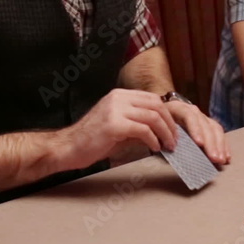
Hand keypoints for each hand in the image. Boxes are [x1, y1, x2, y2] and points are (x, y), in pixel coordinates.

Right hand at [60, 89, 177, 169]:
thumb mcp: (118, 125)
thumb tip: (160, 130)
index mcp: (119, 95)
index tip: (173, 129)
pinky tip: (154, 148)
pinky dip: (153, 140)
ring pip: (153, 116)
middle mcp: (118, 98)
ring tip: (168, 145)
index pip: (152, 98)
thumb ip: (136, 123)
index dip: (166, 113)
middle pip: (156, 105)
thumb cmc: (91, 140)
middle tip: (175, 139)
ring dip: (165, 133)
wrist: (68, 147)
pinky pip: (143, 129)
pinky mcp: (114, 124)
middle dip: (170, 123)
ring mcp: (115, 109)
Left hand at [164, 100, 231, 164]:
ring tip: (221, 160)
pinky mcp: (209, 125)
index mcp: (178, 108)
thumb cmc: (158, 123)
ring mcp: (202, 118)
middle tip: (214, 158)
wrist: (161, 113)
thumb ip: (161, 135)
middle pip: (205, 124)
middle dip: (211, 143)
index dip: (195, 129)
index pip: (189, 116)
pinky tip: (226, 157)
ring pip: (215, 129)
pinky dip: (223, 146)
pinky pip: (219, 134)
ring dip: (219, 146)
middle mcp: (193, 111)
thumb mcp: (156, 126)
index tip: (199, 143)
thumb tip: (170, 147)